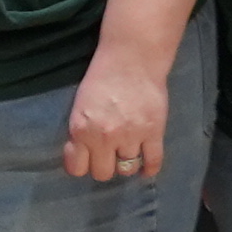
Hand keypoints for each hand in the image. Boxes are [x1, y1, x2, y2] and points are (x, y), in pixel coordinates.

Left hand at [59, 49, 169, 185]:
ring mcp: (131, 136)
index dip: (81, 165)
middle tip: (108, 156)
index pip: (77, 169)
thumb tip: (80, 154)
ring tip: (126, 154)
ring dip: (125, 164)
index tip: (86, 158)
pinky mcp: (154, 132)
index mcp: (81, 130)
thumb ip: (80, 131)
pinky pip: (153, 161)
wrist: (132, 58)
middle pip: (103, 173)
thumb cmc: (101, 77)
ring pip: (127, 169)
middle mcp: (104, 138)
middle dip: (104, 166)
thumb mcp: (79, 105)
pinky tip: (146, 168)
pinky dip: (150, 169)